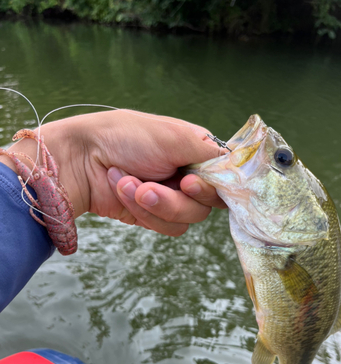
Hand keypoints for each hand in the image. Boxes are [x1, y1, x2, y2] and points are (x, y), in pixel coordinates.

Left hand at [0, 110, 225, 235]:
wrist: (81, 160)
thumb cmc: (126, 137)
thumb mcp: (174, 136)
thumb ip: (211, 154)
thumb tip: (236, 172)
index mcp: (197, 152)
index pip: (226, 178)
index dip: (212, 187)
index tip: (189, 183)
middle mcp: (188, 175)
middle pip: (208, 204)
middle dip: (176, 198)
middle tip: (152, 184)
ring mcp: (171, 197)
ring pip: (188, 219)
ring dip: (157, 204)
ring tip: (130, 184)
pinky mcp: (154, 215)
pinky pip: (168, 228)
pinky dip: (145, 212)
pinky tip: (124, 191)